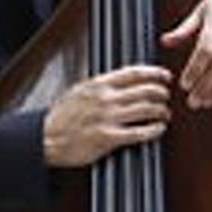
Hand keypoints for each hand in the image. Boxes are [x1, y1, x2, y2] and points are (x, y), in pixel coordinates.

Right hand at [42, 65, 171, 166]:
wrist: (45, 137)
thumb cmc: (61, 117)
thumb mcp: (79, 91)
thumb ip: (101, 86)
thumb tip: (121, 81)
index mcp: (98, 85)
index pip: (134, 73)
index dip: (154, 73)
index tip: (165, 76)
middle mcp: (105, 99)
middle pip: (145, 90)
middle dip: (161, 93)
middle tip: (166, 97)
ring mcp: (107, 118)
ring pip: (146, 109)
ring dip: (161, 111)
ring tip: (165, 114)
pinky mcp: (108, 138)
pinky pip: (139, 133)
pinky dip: (154, 130)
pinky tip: (159, 129)